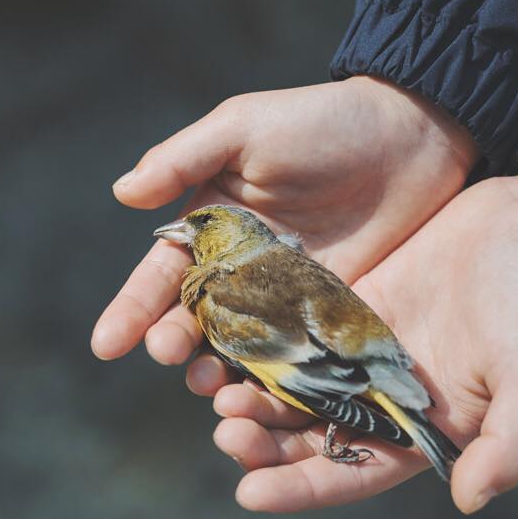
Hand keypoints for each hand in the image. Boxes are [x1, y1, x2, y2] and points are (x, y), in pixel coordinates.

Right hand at [91, 77, 477, 363]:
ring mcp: (286, 299)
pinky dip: (275, 380)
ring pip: (240, 348)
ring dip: (217, 371)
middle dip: (172, 340)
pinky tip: (261, 396)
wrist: (411, 135)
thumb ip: (183, 159)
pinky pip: (297, 355)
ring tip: (206, 384)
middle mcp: (242, 271)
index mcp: (212, 228)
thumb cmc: (322, 122)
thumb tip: (120, 193)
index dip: (132, 310)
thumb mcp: (243, 128)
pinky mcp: (329, 316)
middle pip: (196, 319)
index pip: (162, 276)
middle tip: (165, 354)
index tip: (106, 344)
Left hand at [196, 173, 517, 513]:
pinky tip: (224, 341)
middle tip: (225, 431)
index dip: (302, 488)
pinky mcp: (347, 307)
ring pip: (292, 387)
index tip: (249, 493)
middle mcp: (383, 398)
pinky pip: (293, 333)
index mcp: (424, 429)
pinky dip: (260, 343)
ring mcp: (360, 353)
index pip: (353, 472)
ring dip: (252, 397)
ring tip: (216, 392)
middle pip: (310, 435)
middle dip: (264, 444)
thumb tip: (469, 500)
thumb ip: (508, 441)